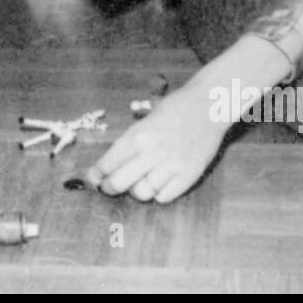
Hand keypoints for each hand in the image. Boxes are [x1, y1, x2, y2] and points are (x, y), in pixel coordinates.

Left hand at [85, 76, 230, 202]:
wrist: (210, 105)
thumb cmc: (175, 108)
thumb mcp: (145, 119)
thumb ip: (129, 141)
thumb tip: (108, 165)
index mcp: (137, 136)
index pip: (107, 164)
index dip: (96, 175)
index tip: (92, 179)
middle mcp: (152, 153)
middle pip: (119, 183)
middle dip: (109, 187)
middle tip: (108, 186)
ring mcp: (172, 166)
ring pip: (142, 193)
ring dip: (136, 190)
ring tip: (137, 181)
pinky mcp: (189, 175)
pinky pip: (164, 196)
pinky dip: (158, 193)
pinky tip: (158, 183)